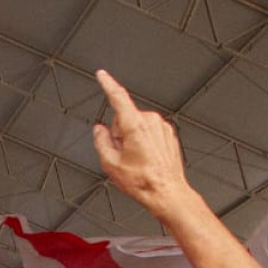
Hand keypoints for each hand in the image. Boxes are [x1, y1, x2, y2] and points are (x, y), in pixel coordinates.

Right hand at [91, 69, 192, 217]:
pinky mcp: (168, 134)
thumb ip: (101, 142)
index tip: (102, 75)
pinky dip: (144, 142)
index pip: (118, 97)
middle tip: (123, 155)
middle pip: (124, 118)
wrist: (167, 192)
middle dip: (120, 133)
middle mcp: (150, 121)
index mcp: (135, 125)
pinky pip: (149, 131)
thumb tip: (100, 131)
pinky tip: (146, 159)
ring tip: (137, 160)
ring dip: (132, 138)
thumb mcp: (111, 165)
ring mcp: (161, 127)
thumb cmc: (144, 182)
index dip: (108, 84)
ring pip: (137, 124)